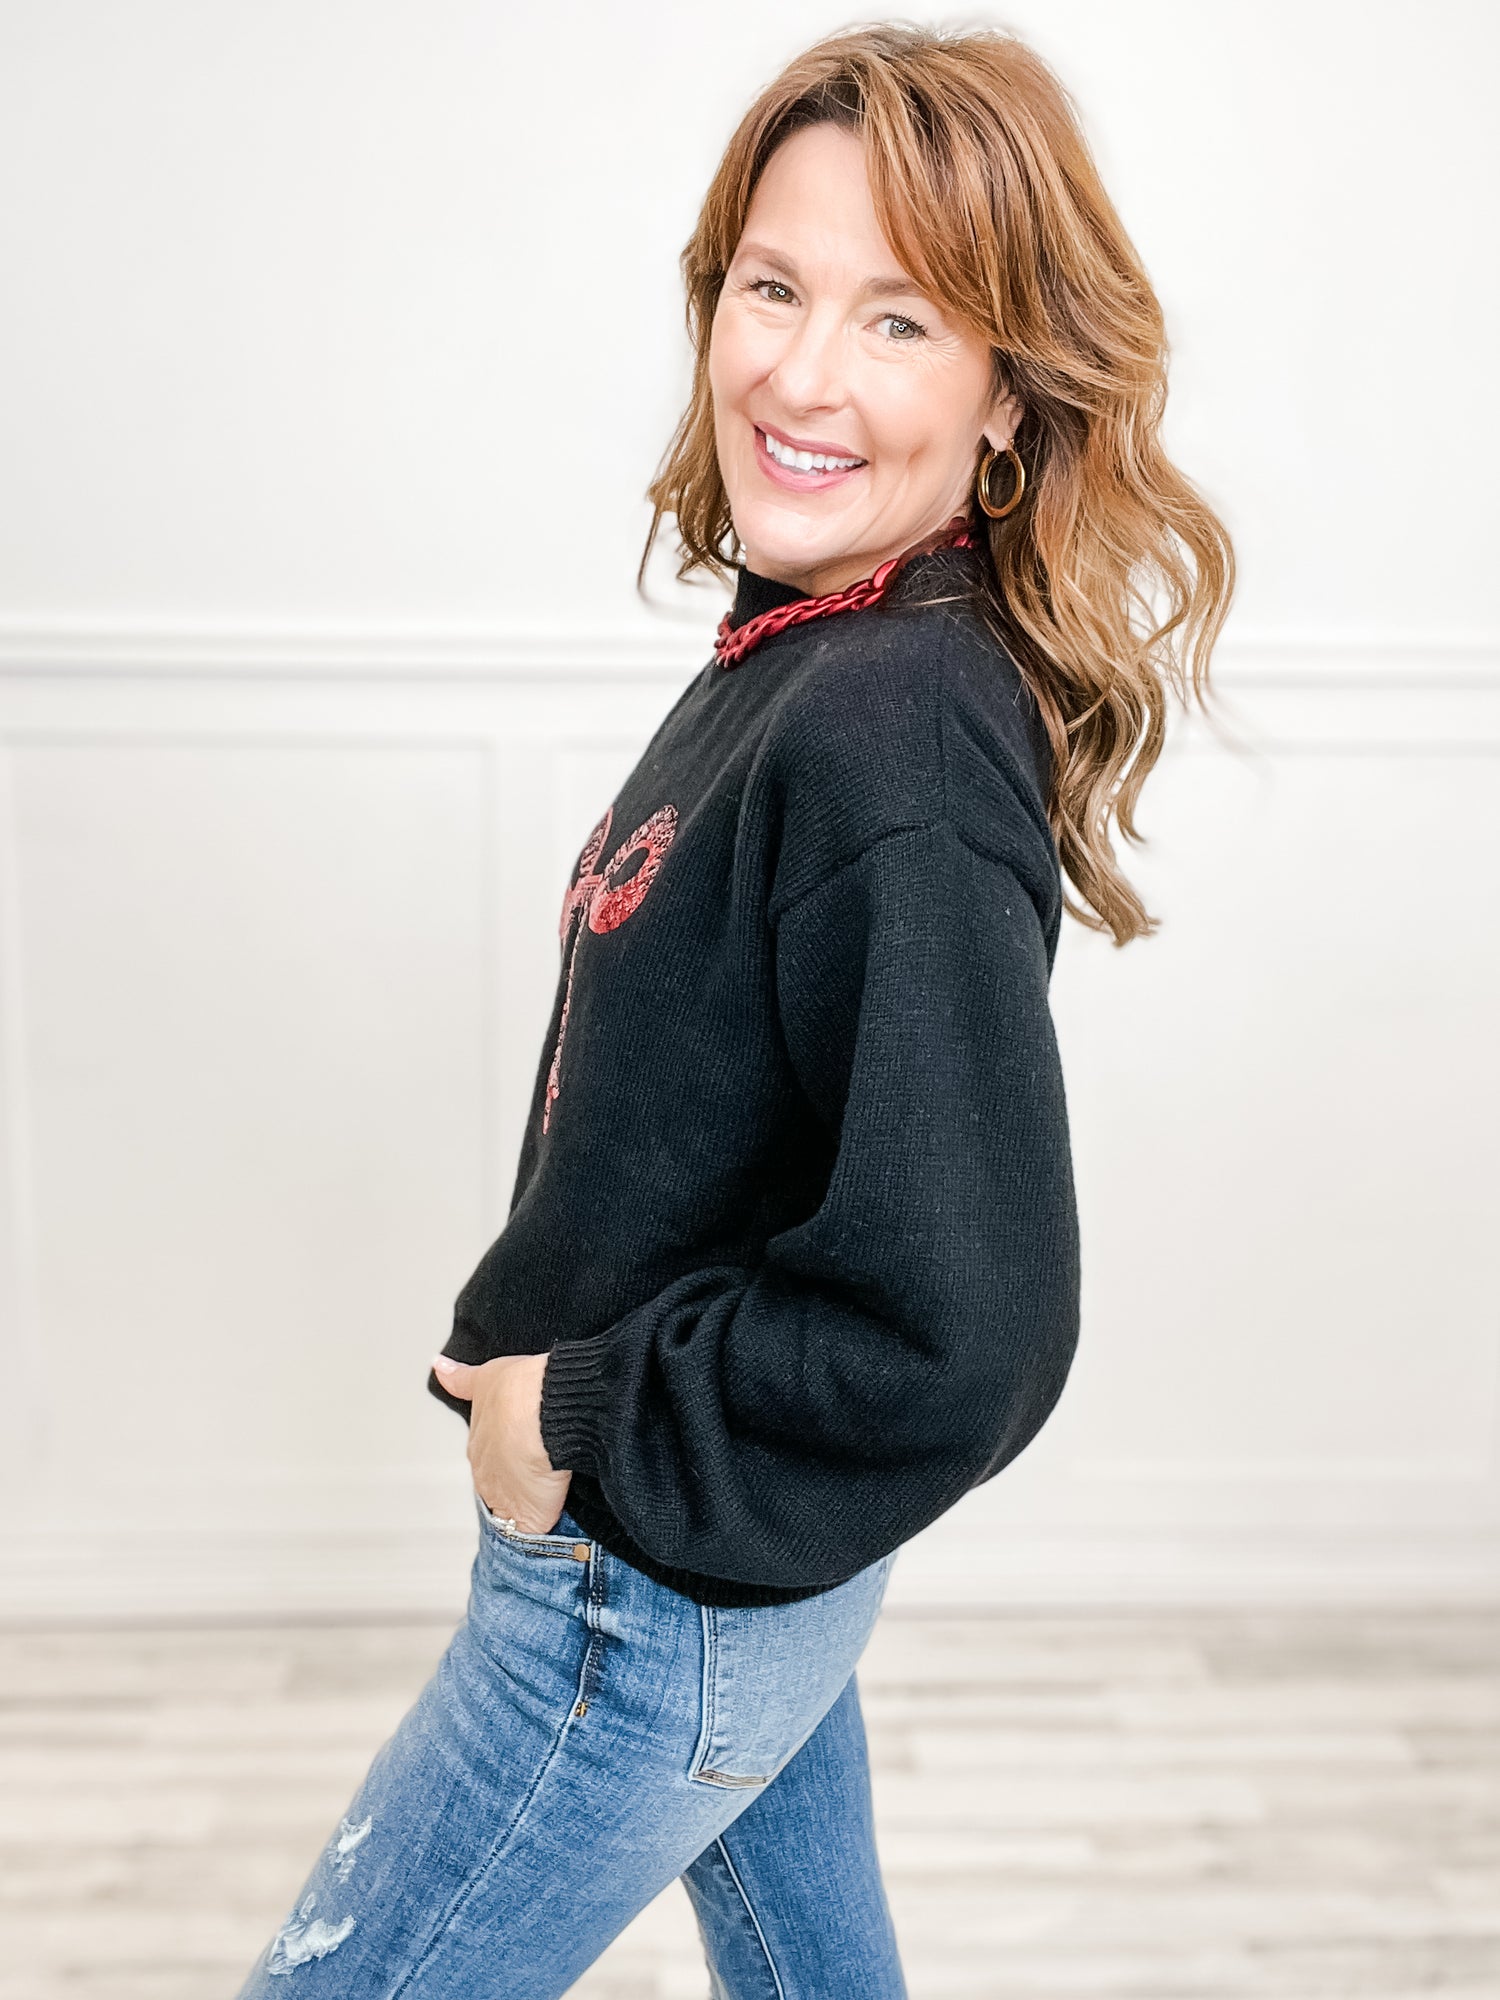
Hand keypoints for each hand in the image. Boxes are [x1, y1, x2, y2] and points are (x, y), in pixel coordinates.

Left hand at [431, 1351, 571, 1534]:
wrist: (538, 1409)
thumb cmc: (517, 1390)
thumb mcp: (485, 1376)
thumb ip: (462, 1379)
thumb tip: (439, 1367)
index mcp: (477, 1443)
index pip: (487, 1456)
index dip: (504, 1454)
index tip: (516, 1450)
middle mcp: (485, 1472)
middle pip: (498, 1483)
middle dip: (513, 1480)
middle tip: (536, 1468)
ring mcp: (504, 1497)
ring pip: (512, 1506)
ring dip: (525, 1502)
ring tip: (546, 1493)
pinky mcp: (528, 1517)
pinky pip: (531, 1528)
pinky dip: (538, 1526)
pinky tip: (549, 1520)